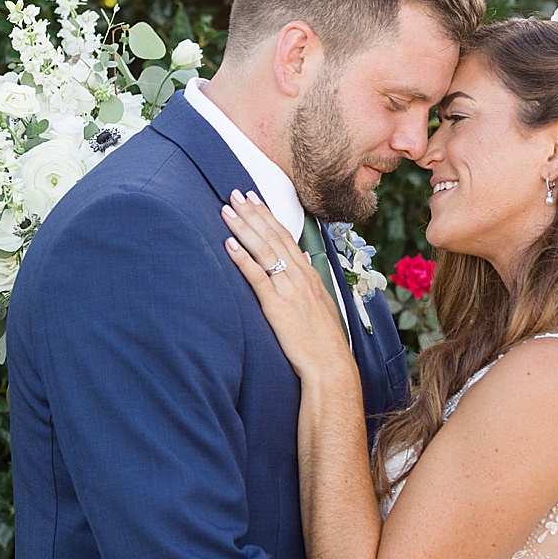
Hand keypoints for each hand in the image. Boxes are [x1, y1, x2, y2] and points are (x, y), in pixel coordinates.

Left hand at [219, 190, 354, 383]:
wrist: (330, 365)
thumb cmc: (323, 340)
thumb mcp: (320, 304)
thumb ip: (309, 281)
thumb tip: (303, 261)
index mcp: (309, 274)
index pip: (286, 236)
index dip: (268, 216)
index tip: (254, 198)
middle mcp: (300, 276)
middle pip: (273, 236)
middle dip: (253, 212)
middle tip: (234, 193)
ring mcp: (289, 290)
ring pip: (264, 251)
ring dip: (244, 228)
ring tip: (227, 210)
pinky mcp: (277, 306)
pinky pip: (257, 278)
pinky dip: (242, 259)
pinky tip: (228, 245)